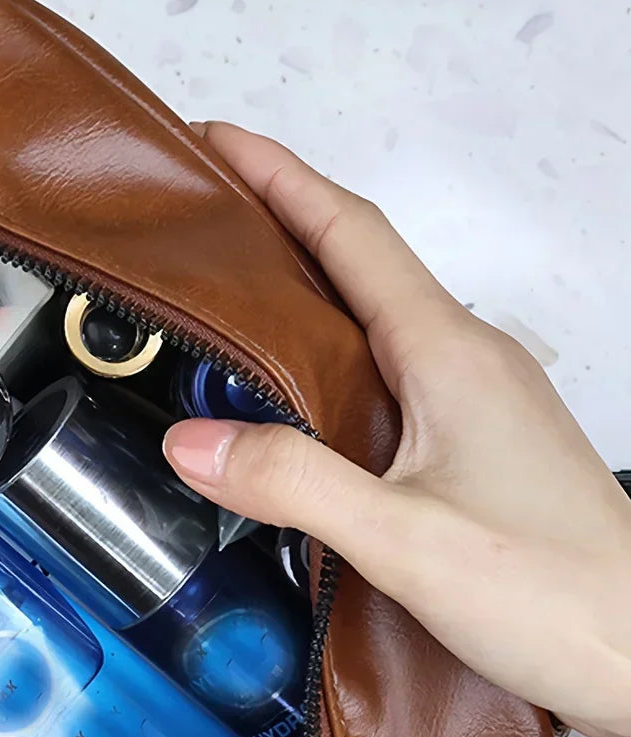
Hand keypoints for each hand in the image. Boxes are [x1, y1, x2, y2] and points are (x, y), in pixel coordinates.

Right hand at [166, 121, 630, 736]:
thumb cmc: (548, 591)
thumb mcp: (402, 538)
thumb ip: (294, 483)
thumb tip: (188, 443)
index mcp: (447, 353)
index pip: (352, 234)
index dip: (280, 179)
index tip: (213, 145)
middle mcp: (465, 360)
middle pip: (360, 264)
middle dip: (279, 224)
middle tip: (199, 220)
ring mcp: (475, 402)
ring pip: (374, 321)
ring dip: (304, 293)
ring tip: (225, 297)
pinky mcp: (474, 446)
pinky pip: (388, 375)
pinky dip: (328, 361)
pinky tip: (291, 400)